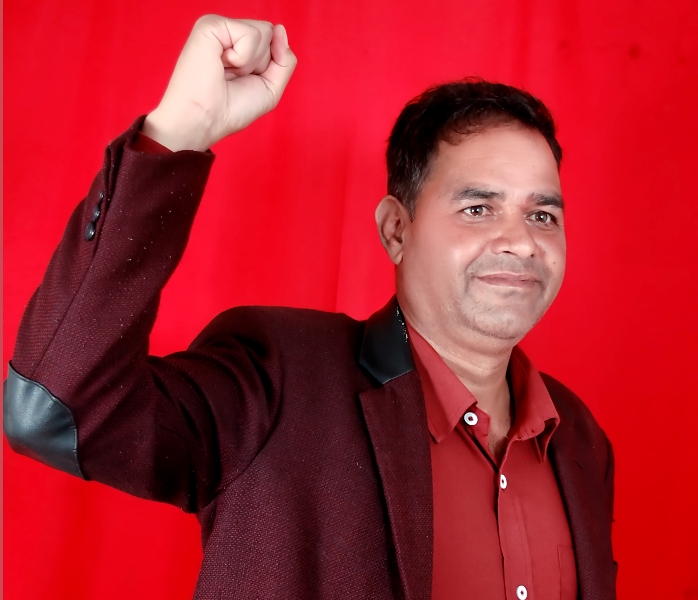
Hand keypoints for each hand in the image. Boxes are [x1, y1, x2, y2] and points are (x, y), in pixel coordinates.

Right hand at [142, 16, 296, 150]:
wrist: (206, 119)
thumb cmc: (231, 109)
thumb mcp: (271, 88)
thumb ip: (285, 60)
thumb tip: (280, 29)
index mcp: (239, 46)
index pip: (273, 40)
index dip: (268, 66)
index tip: (244, 81)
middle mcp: (229, 34)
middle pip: (270, 34)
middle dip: (261, 63)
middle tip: (233, 78)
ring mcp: (220, 27)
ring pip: (264, 32)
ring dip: (251, 62)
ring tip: (226, 72)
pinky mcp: (211, 25)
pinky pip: (250, 34)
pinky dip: (243, 57)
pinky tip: (221, 64)